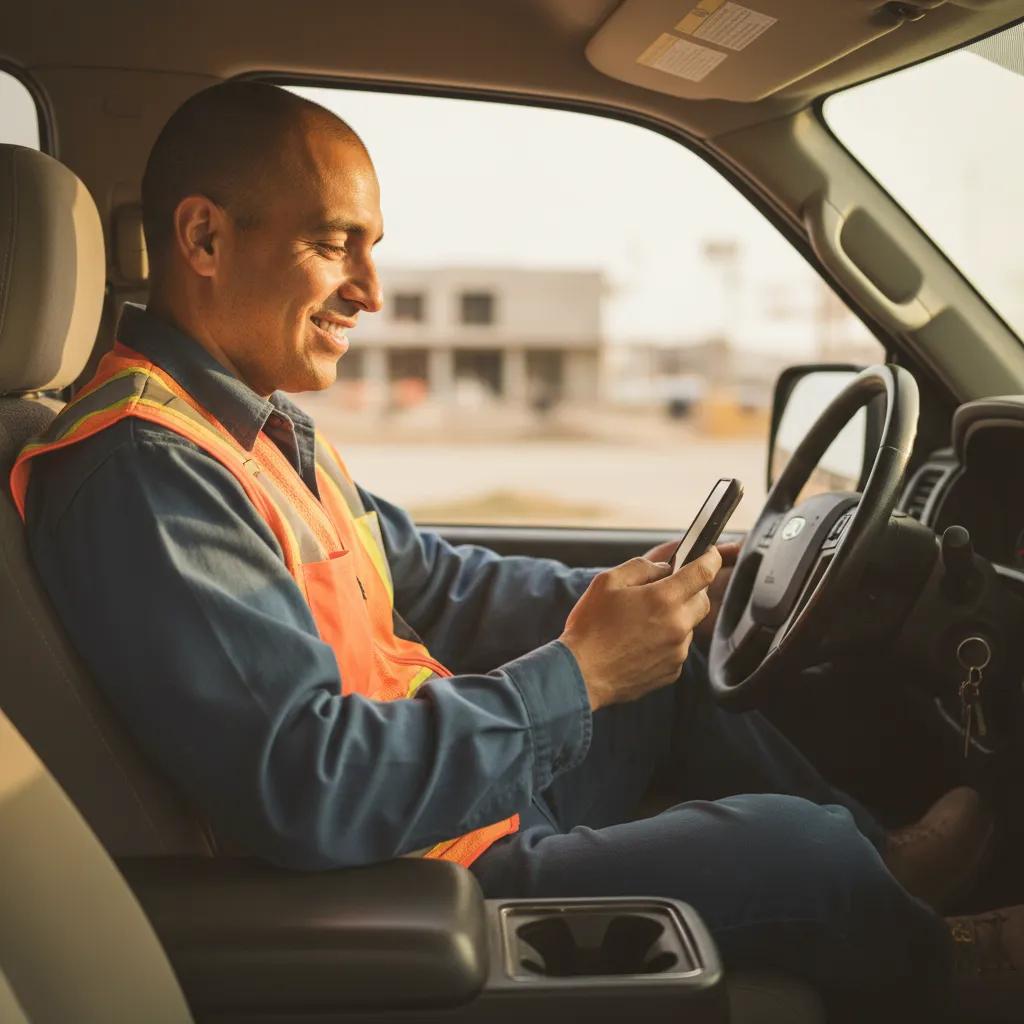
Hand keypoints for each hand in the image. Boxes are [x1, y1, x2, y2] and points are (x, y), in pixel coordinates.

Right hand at [560, 547, 721, 710]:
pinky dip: (666, 641)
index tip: (710, 554)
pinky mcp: (672, 671)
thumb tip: (663, 568)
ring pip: (689, 626)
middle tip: (666, 590)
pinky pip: (677, 648)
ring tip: (642, 622)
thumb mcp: (607, 582)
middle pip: (703, 601)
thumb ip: (641, 568)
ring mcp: (677, 652)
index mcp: (663, 599)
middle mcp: (677, 626)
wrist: (580, 673)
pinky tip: (640, 642)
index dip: (710, 558)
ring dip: (675, 618)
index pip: (704, 572)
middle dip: (691, 591)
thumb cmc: (590, 626)